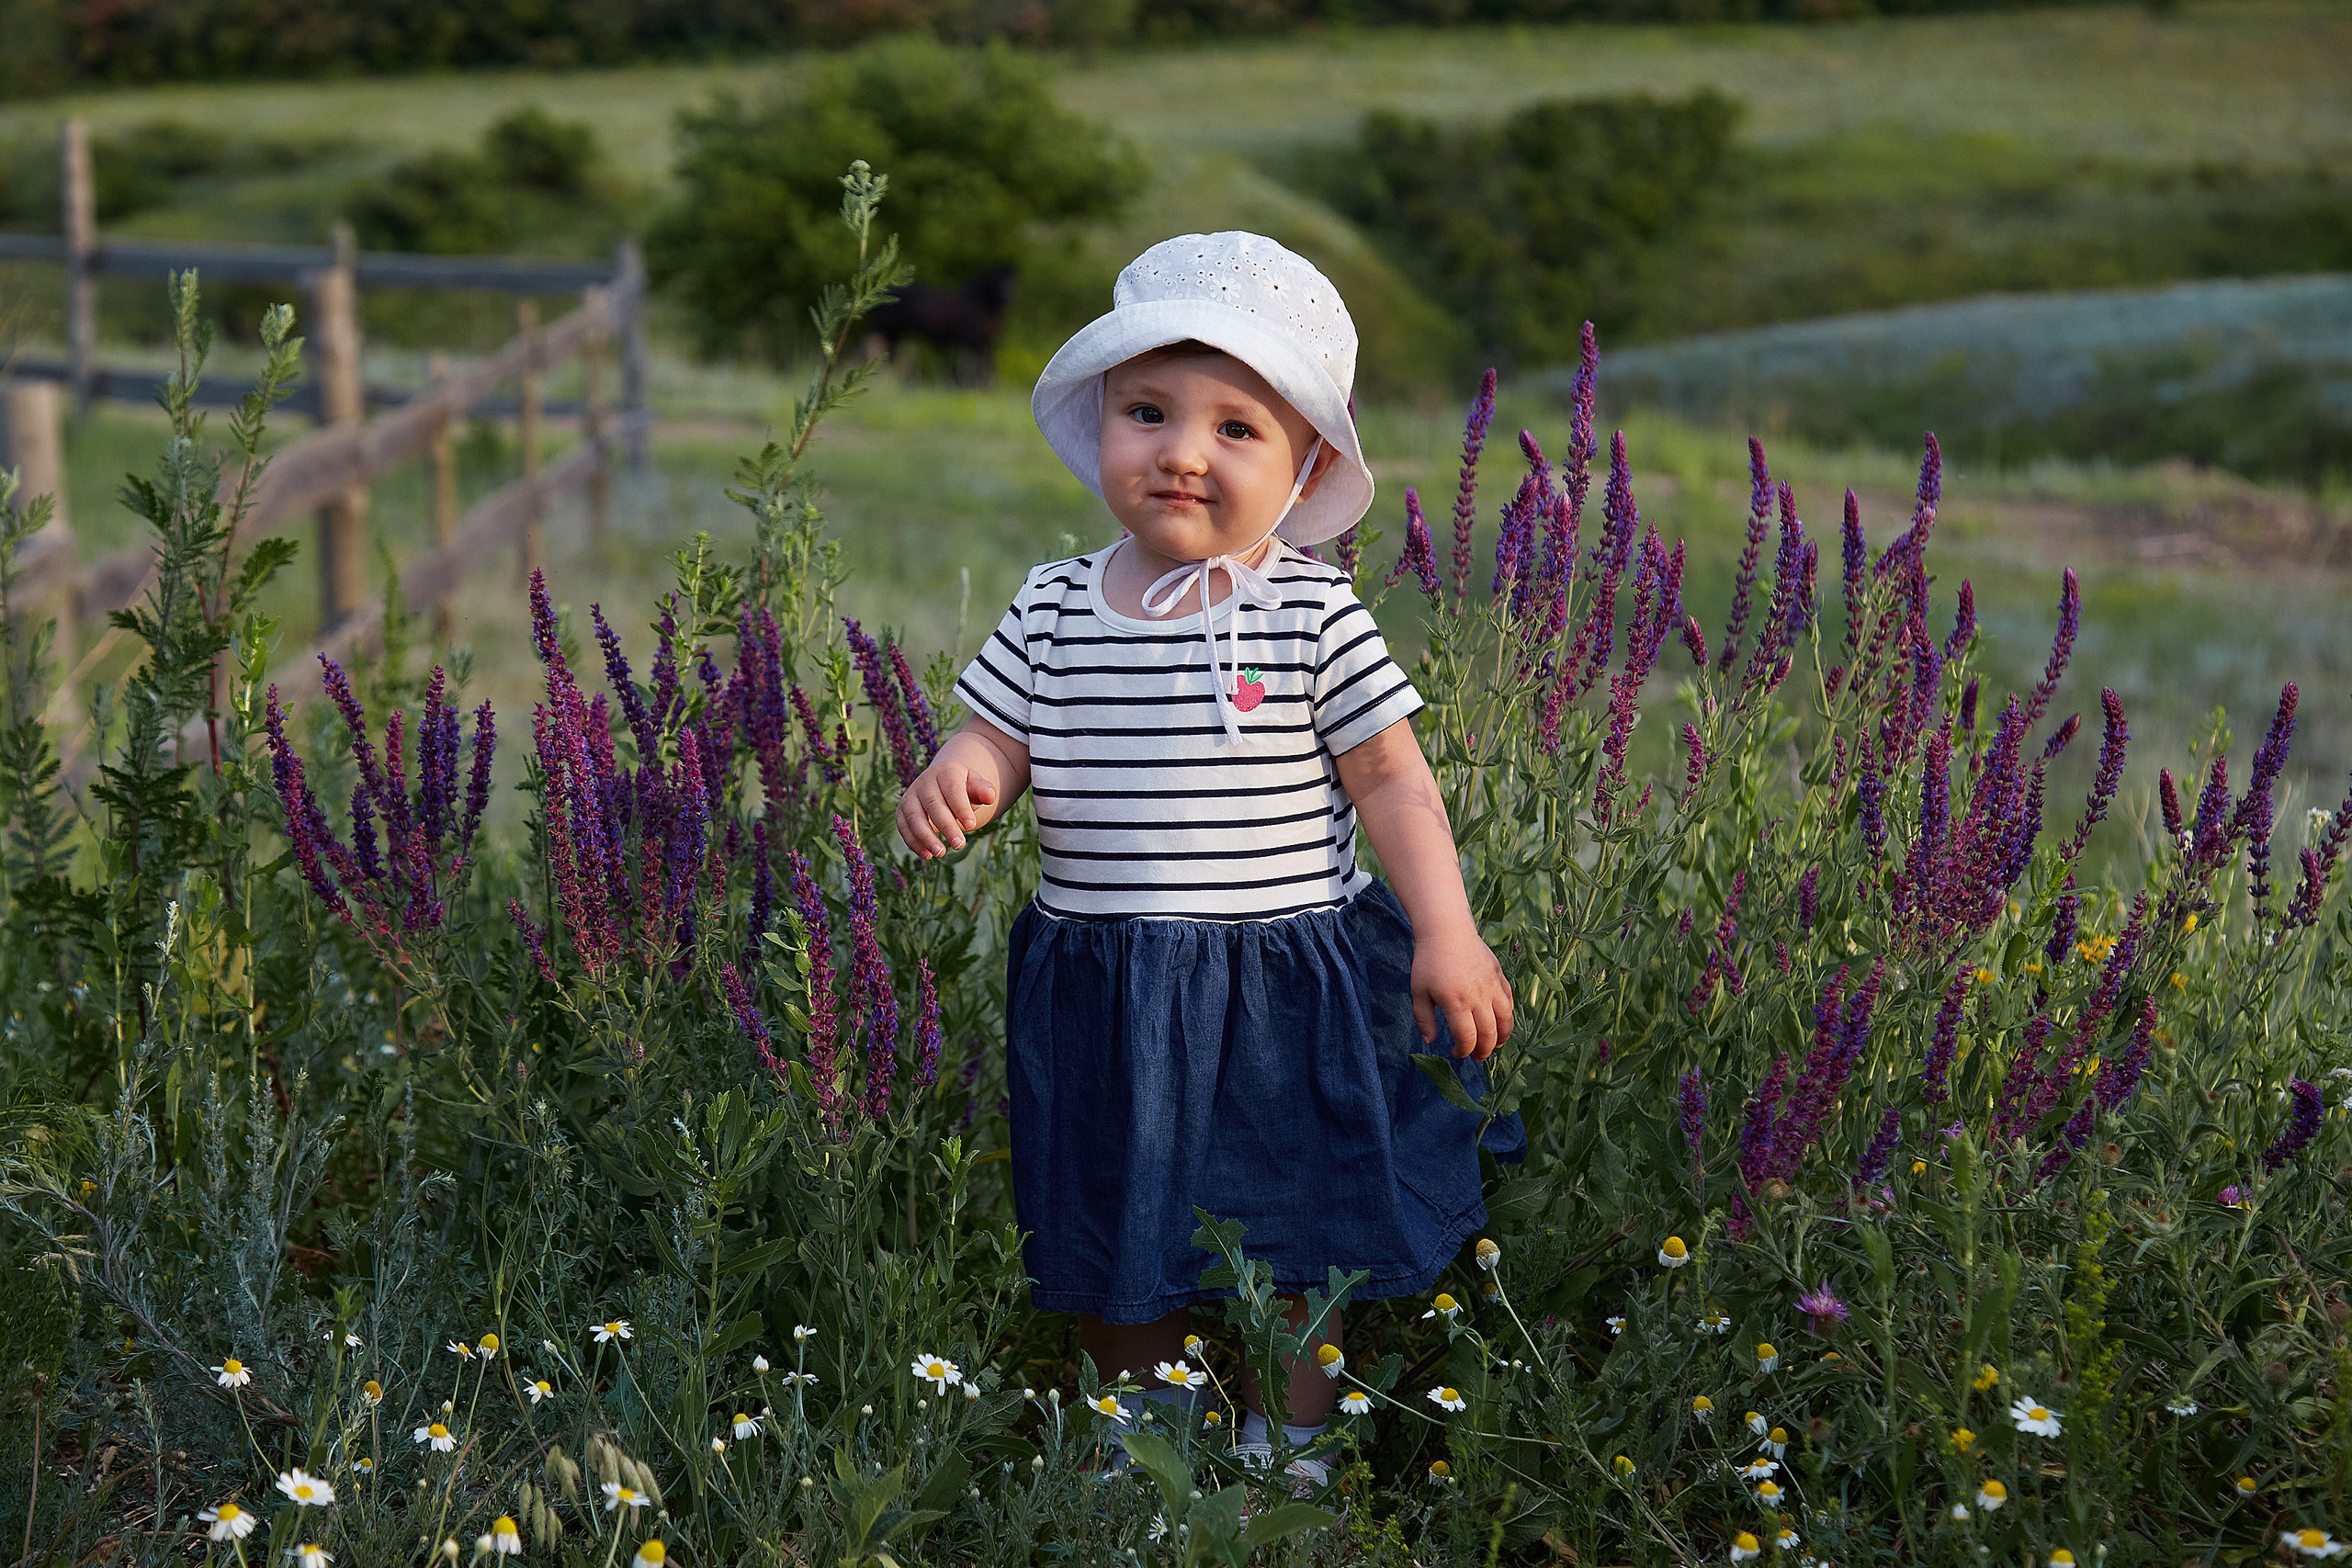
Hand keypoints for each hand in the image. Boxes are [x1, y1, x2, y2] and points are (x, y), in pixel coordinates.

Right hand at [896, 734, 1003, 858]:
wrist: (941, 784)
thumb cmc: (963, 788)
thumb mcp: (975, 785)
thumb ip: (984, 790)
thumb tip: (990, 796)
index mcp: (946, 772)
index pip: (953, 790)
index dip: (961, 808)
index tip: (971, 826)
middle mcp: (925, 782)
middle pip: (934, 805)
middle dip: (946, 827)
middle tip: (959, 845)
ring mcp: (910, 796)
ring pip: (915, 817)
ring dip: (926, 837)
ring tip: (941, 853)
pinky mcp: (901, 811)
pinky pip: (904, 827)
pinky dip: (914, 842)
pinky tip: (927, 855)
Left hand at [1411, 922, 1513, 1061]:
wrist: (1446, 930)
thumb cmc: (1428, 961)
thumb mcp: (1419, 991)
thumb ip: (1424, 1019)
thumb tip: (1429, 1042)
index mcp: (1456, 1003)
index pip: (1467, 1038)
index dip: (1464, 1051)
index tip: (1457, 1054)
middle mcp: (1478, 997)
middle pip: (1489, 1033)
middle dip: (1484, 1051)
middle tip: (1478, 1058)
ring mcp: (1492, 986)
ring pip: (1505, 1019)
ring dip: (1502, 1036)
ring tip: (1495, 1045)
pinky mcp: (1499, 975)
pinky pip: (1509, 1000)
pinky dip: (1507, 1014)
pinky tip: (1501, 1021)